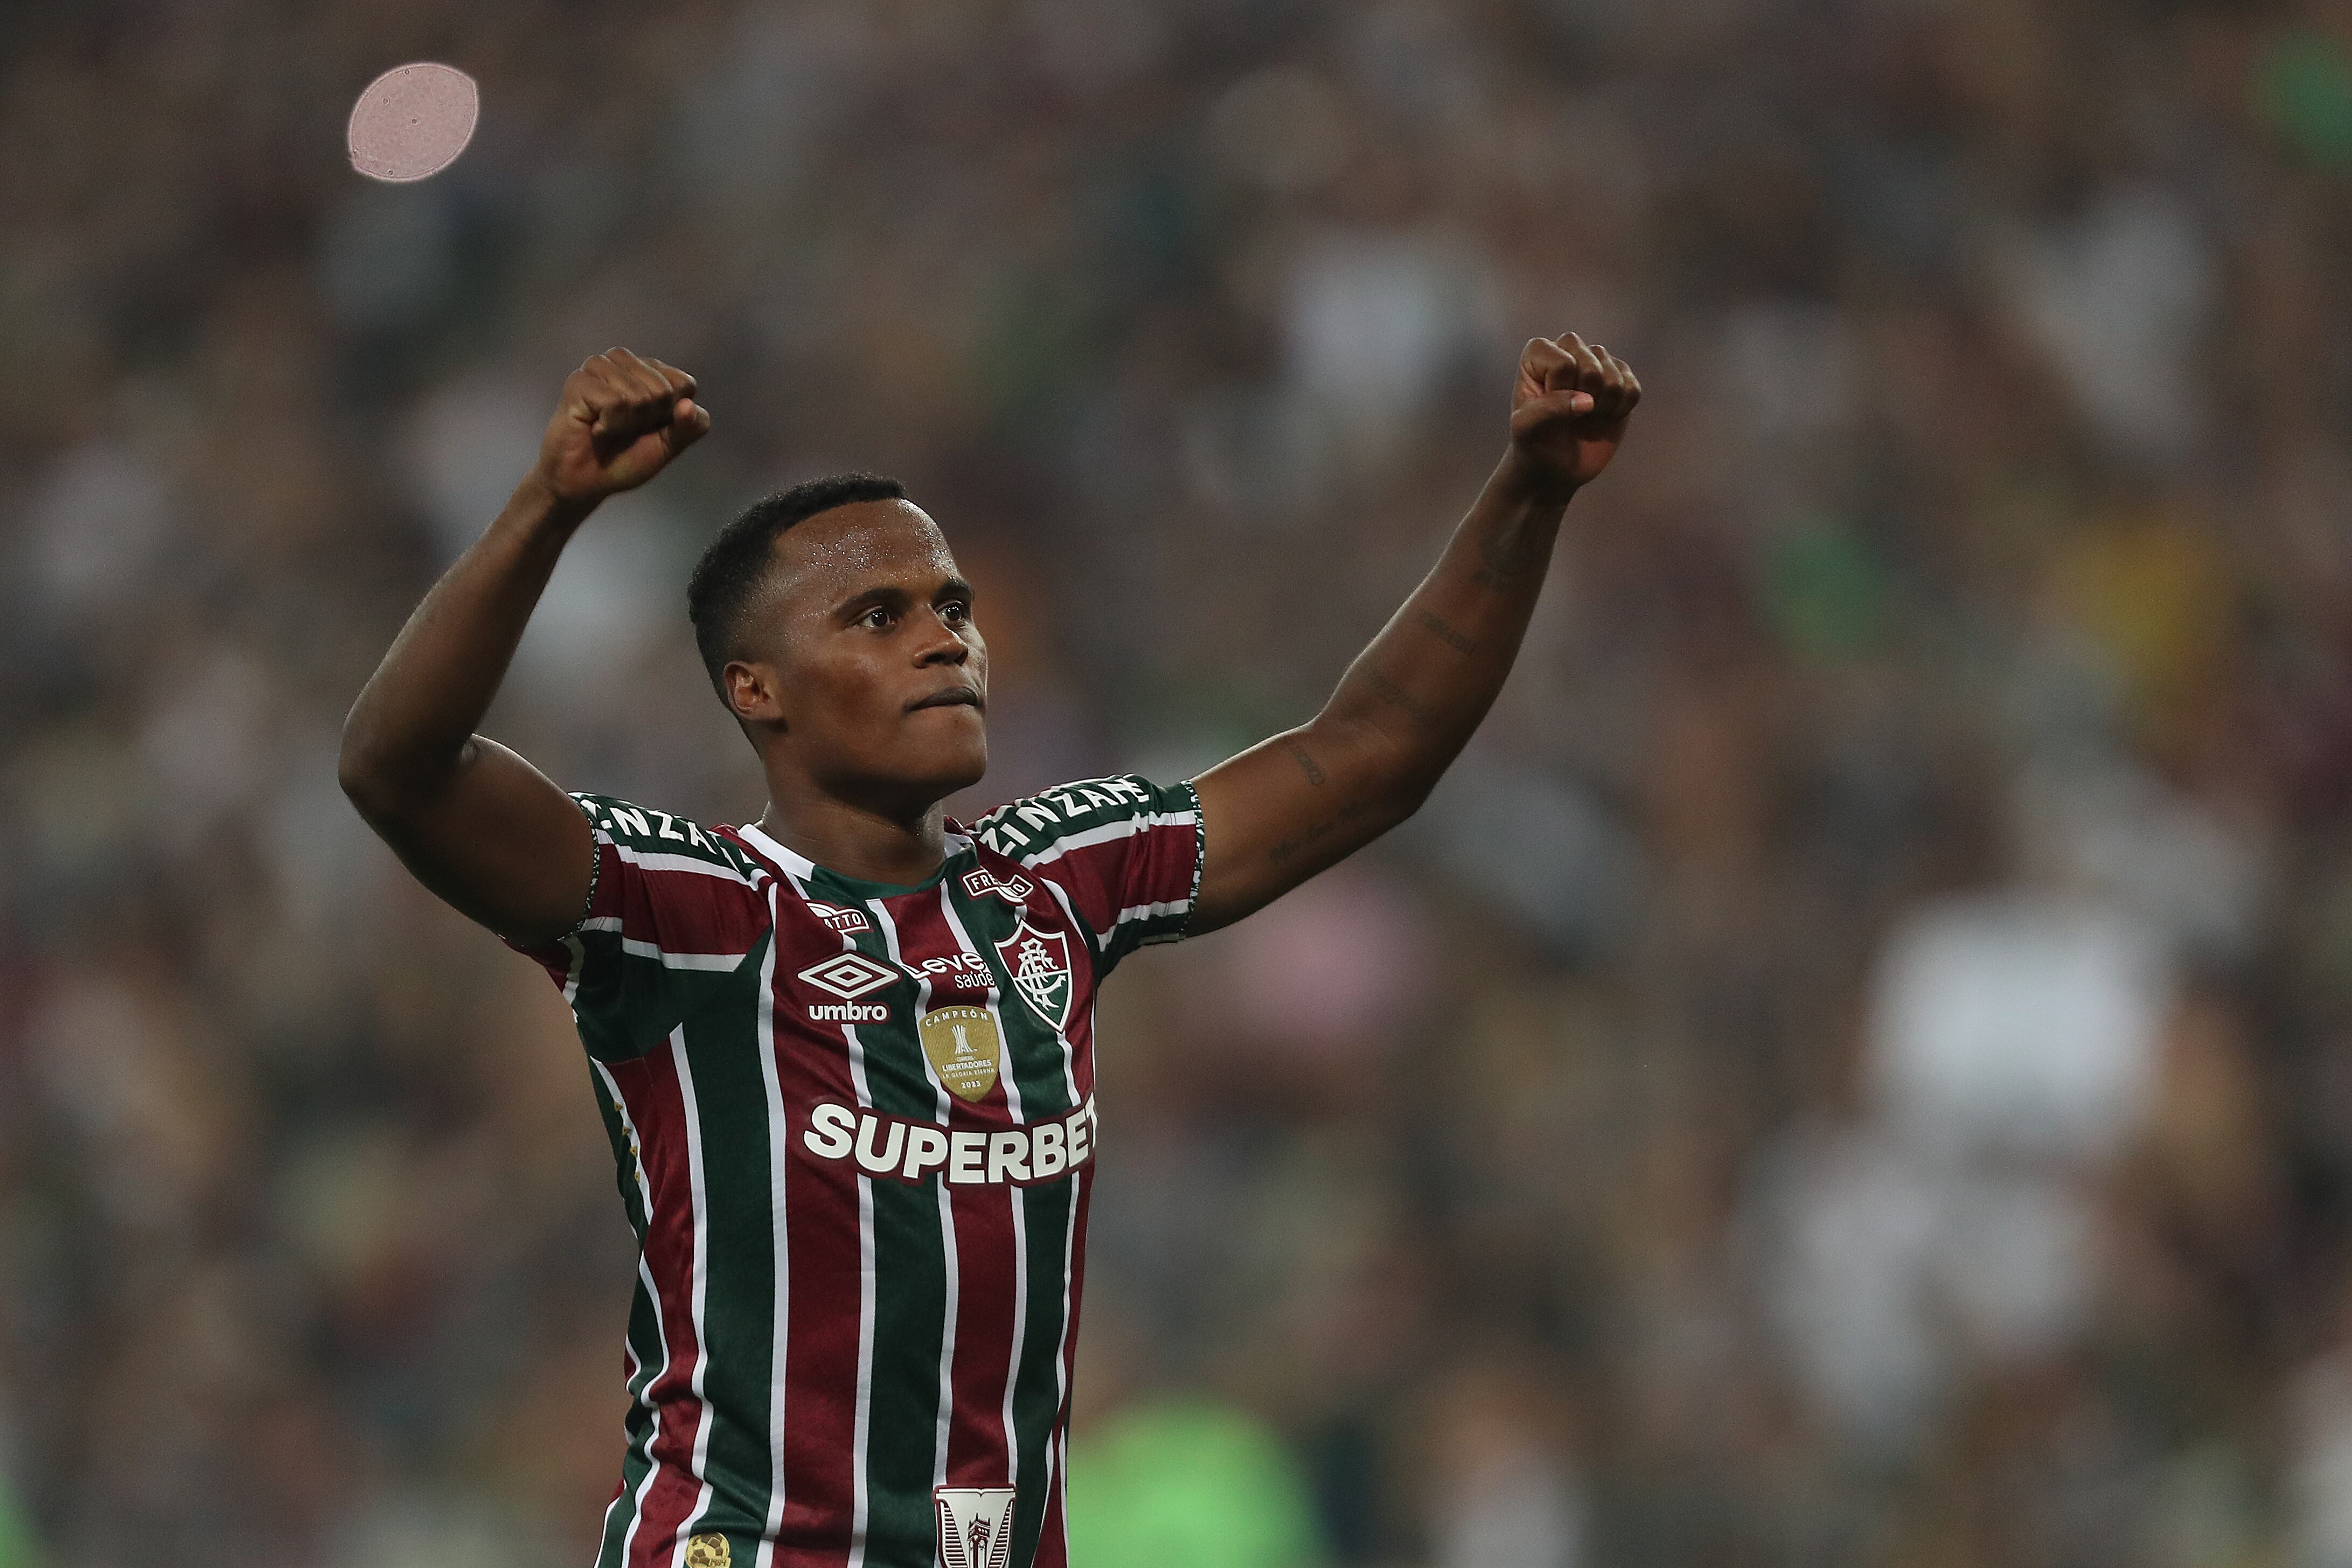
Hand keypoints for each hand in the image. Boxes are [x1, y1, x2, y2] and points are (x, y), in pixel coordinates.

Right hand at [531, 349, 710, 505]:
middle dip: (648, 420)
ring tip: (608, 427)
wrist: (585, 482)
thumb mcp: (669, 446)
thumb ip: (690, 427)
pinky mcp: (579, 380)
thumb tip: (689, 406)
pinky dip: (610, 425)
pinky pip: (615, 402)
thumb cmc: (625, 459)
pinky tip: (595, 428)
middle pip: (664, 389)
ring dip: (627, 424)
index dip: (672, 416)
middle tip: (624, 429)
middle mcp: (626, 362)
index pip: (685, 384)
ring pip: (639, 394)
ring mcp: (600, 367)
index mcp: (651, 371)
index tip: (649, 427)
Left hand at [1507, 332, 1639, 494]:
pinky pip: (1632, 390)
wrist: (1555, 464)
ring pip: (1615, 377)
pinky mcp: (1621, 377)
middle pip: (1592, 367)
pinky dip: (1619, 411)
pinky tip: (1602, 416)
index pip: (1564, 364)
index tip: (1545, 407)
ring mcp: (1597, 360)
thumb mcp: (1525, 428)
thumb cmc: (1533, 441)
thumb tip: (1588, 402)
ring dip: (1601, 408)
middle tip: (1568, 414)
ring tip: (1583, 416)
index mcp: (1538, 351)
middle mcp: (1569, 348)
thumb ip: (1548, 409)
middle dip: (1582, 399)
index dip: (1558, 393)